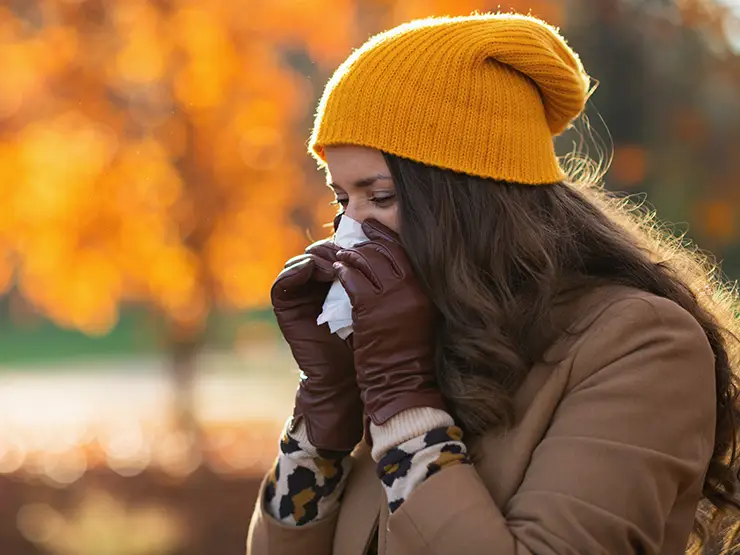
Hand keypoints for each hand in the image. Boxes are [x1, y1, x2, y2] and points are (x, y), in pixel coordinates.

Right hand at [271, 238, 363, 451]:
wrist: (352, 375)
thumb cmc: (371, 340)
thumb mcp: (375, 303)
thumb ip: (373, 277)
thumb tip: (386, 240)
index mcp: (336, 281)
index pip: (338, 250)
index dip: (349, 243)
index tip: (364, 240)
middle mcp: (315, 285)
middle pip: (319, 252)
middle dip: (333, 248)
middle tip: (347, 249)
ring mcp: (297, 295)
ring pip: (301, 261)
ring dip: (317, 257)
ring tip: (334, 260)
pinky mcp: (284, 307)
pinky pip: (282, 281)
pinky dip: (296, 270)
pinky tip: (314, 268)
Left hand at [334, 219, 446, 429]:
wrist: (404, 384)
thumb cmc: (412, 353)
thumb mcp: (421, 315)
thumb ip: (412, 290)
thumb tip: (395, 267)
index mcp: (427, 289)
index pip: (406, 251)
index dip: (388, 235)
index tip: (375, 227)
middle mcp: (413, 289)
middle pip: (387, 250)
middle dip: (368, 239)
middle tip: (356, 232)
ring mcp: (392, 298)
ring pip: (367, 262)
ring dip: (351, 254)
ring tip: (342, 253)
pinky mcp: (371, 310)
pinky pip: (353, 280)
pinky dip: (343, 272)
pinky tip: (338, 271)